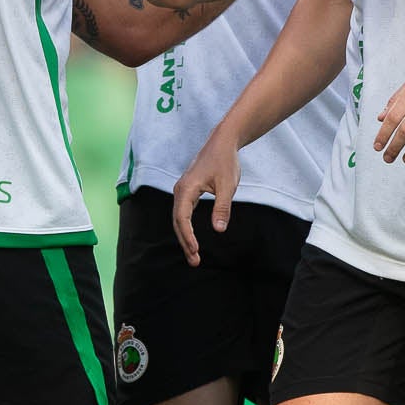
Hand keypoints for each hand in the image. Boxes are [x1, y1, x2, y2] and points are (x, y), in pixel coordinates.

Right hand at [171, 134, 242, 265]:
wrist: (222, 142)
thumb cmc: (225, 161)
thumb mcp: (227, 186)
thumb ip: (222, 207)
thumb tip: (219, 229)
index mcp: (187, 189)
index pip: (182, 218)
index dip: (188, 236)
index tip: (195, 250)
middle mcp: (180, 190)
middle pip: (177, 222)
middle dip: (185, 242)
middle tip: (195, 261)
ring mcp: (182, 190)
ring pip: (179, 219)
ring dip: (185, 237)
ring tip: (194, 255)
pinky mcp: (187, 191)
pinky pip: (183, 213)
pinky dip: (186, 228)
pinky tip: (192, 239)